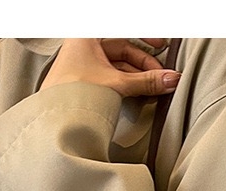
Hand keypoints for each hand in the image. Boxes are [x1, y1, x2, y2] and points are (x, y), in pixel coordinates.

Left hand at [39, 38, 179, 97]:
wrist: (55, 121)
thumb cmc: (74, 96)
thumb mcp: (118, 85)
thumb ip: (146, 82)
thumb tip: (171, 79)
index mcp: (88, 37)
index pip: (124, 33)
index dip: (145, 37)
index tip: (162, 45)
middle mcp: (85, 48)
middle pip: (124, 51)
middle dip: (144, 65)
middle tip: (161, 78)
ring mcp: (85, 65)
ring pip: (119, 66)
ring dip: (138, 77)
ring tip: (152, 89)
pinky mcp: (86, 83)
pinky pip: (112, 78)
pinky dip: (128, 85)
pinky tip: (138, 93)